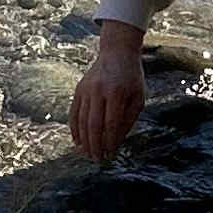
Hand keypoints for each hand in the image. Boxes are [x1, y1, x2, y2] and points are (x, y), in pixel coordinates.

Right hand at [69, 31, 146, 160]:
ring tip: (87, 154)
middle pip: (93, 124)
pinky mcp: (79, 90)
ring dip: (83, 140)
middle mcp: (99, 90)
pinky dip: (74, 129)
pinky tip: (77, 141)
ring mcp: (86, 89)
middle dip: (95, 145)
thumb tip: (116, 142)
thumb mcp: (138, 98)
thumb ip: (128, 120)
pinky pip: (74, 113)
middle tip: (97, 159)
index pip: (111, 123)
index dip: (110, 141)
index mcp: (117, 92)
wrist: (116, 53)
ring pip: (81, 120)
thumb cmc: (131, 78)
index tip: (111, 154)